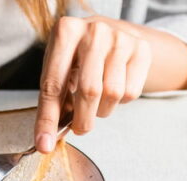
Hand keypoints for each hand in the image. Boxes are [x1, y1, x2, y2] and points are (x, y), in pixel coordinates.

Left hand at [34, 16, 151, 152]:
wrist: (110, 34)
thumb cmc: (77, 57)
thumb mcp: (59, 70)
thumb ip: (53, 101)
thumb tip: (46, 141)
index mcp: (65, 32)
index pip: (54, 84)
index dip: (48, 119)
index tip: (44, 144)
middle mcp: (94, 32)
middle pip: (89, 91)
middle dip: (82, 119)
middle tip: (79, 127)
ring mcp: (120, 39)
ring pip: (113, 94)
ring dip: (102, 110)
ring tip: (96, 101)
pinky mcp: (141, 50)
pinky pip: (130, 92)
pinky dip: (120, 101)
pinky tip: (113, 88)